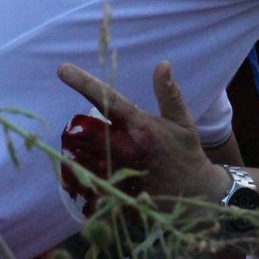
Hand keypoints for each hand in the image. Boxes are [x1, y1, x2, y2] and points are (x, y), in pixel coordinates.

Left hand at [56, 61, 223, 206]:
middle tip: (81, 128)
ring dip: (79, 151)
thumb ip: (169, 93)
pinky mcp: (116, 193)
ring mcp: (120, 172)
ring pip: (83, 157)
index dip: (83, 83)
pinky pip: (89, 181)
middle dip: (79, 127)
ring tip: (86, 151)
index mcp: (141, 126)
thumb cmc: (186, 153)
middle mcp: (127, 148)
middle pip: (85, 130)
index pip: (107, 100)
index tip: (62, 69)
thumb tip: (162, 64)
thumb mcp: (182, 121)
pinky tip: (90, 175)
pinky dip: (84, 175)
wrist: (195, 195)